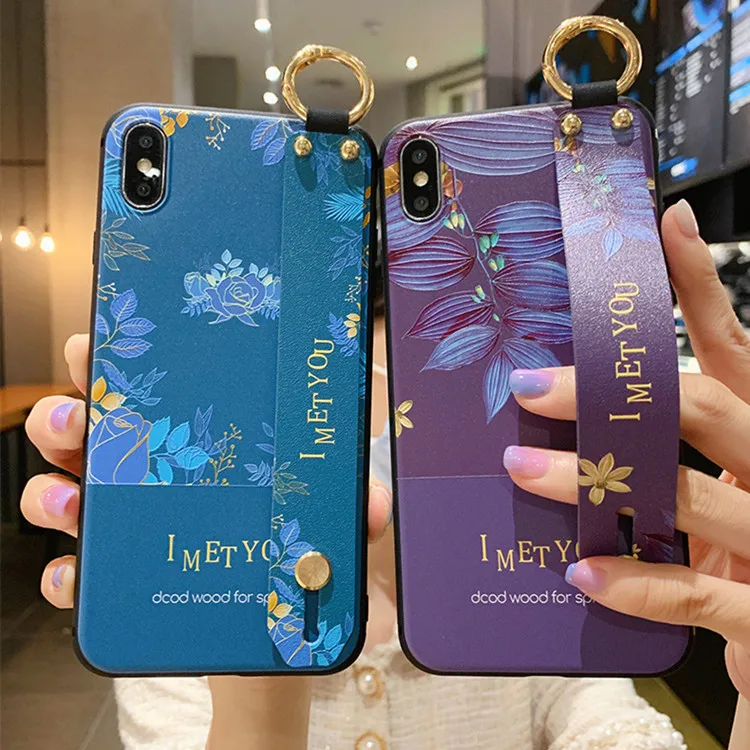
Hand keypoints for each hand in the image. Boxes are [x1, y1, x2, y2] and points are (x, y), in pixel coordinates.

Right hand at [23, 333, 392, 609]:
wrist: (267, 636)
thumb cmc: (286, 554)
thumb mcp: (322, 520)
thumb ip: (349, 508)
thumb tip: (377, 507)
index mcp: (191, 445)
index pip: (143, 393)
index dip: (109, 366)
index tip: (95, 348)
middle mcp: (149, 478)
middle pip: (86, 435)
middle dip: (64, 418)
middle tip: (79, 419)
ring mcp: (126, 531)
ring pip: (59, 495)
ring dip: (50, 492)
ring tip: (72, 500)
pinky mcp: (116, 587)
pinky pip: (70, 575)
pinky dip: (62, 575)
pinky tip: (75, 576)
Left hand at [504, 200, 749, 699]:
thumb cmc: (745, 559)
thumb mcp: (716, 494)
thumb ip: (667, 457)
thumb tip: (574, 413)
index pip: (732, 349)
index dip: (701, 286)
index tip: (665, 225)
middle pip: (701, 406)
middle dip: (611, 393)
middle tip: (529, 385)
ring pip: (683, 492)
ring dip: (590, 482)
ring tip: (522, 470)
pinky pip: (693, 595)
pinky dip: (632, 582)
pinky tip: (580, 571)